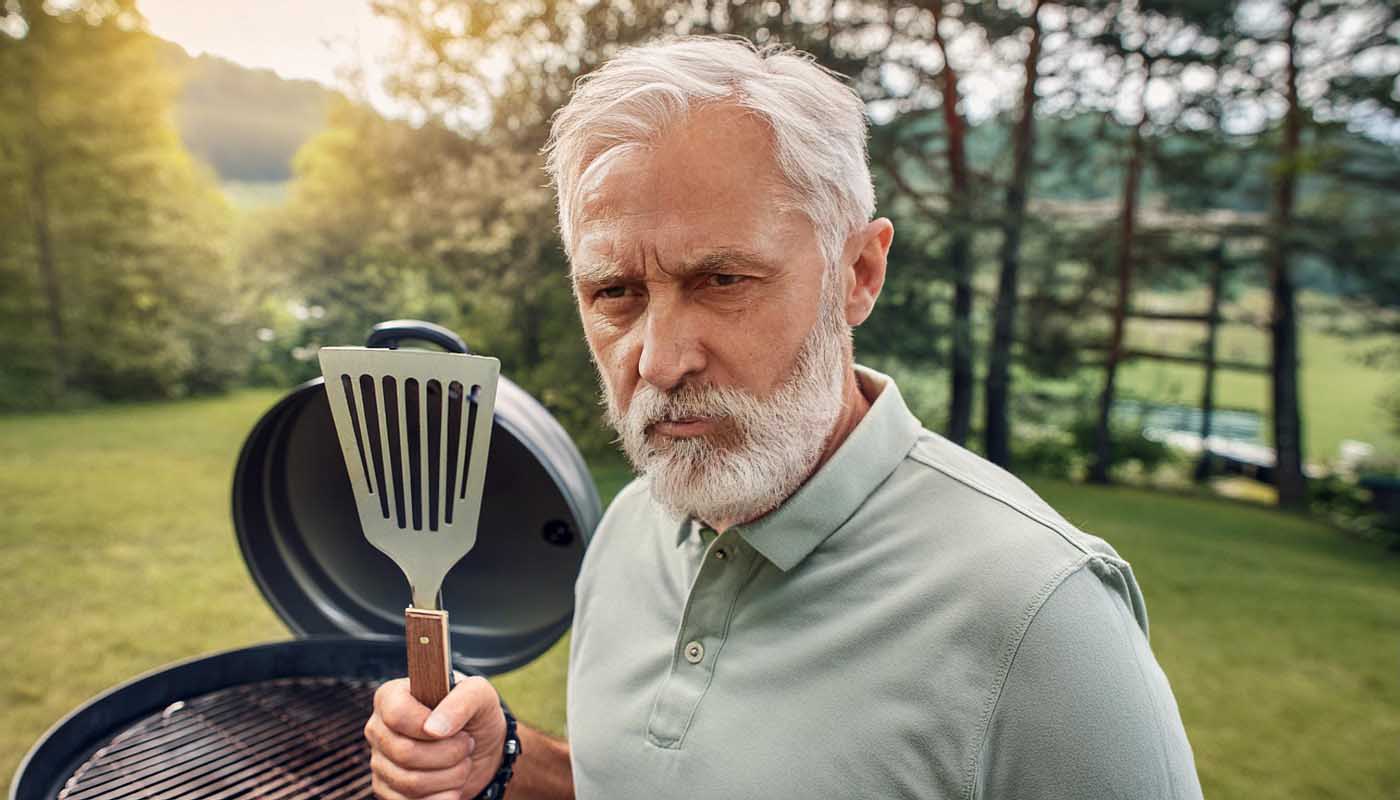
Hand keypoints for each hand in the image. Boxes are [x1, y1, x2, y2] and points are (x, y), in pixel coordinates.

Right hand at [365, 675, 506, 799]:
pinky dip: (441, 798)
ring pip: (409, 782)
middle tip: (467, 745)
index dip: (428, 725)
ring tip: (463, 764)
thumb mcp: (479, 695)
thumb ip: (461, 701)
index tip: (456, 730)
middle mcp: (379, 729)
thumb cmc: (475, 714)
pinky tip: (453, 787)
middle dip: (449, 754)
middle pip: (405, 752)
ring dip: (450, 777)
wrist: (479, 748)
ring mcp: (380, 762)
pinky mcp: (387, 790)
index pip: (397, 714)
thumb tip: (433, 729)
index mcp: (391, 696)